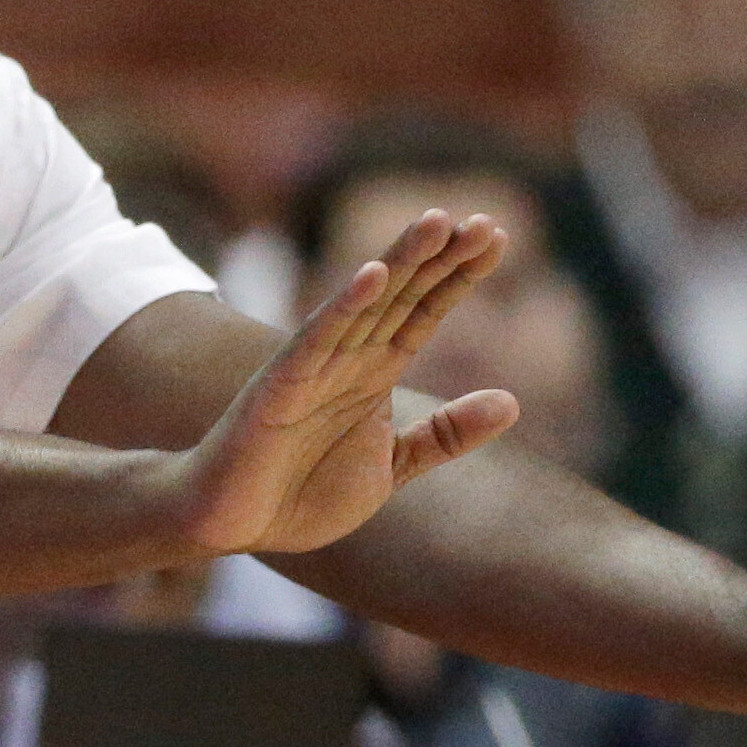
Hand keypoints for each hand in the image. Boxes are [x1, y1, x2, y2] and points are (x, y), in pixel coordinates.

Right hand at [174, 211, 518, 556]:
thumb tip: (513, 402)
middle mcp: (347, 360)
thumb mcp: (393, 467)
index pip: (424, 311)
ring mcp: (313, 368)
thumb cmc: (302, 494)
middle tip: (484, 221)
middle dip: (440, 258)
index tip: (499, 238)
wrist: (233, 525)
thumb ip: (445, 435)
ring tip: (436, 223)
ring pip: (364, 305)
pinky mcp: (280, 387)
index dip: (459, 276)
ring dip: (400, 262)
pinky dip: (343, 307)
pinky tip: (371, 275)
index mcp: (373, 374)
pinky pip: (316, 340)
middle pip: (401, 296)